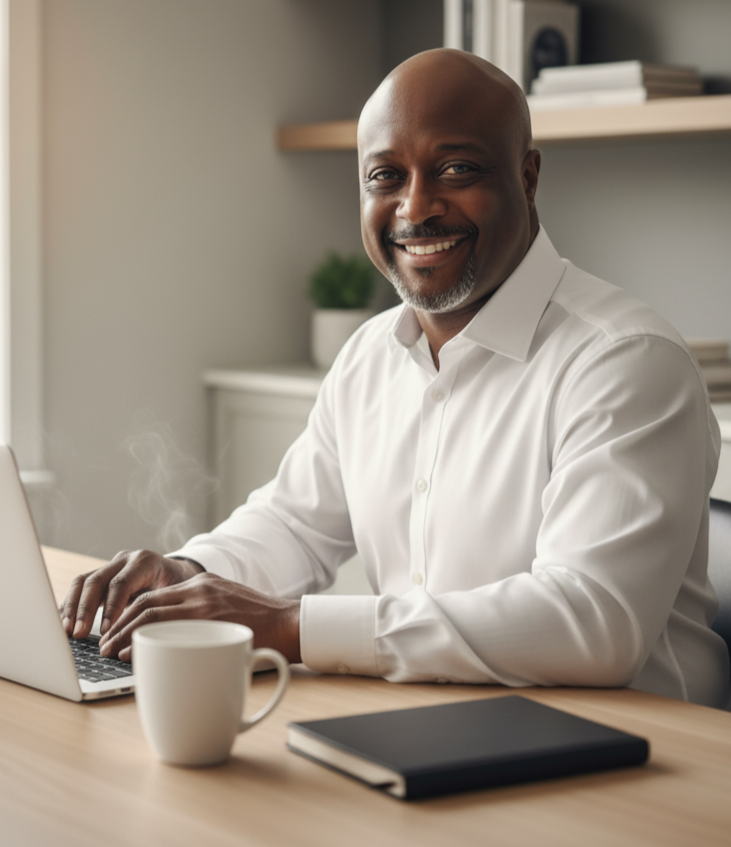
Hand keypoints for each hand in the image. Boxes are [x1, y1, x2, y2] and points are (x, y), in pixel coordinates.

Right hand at [60, 549, 203, 640]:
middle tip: (79, 633)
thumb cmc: (180, 587)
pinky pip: (81, 587)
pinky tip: (64, 622)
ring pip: (84, 581)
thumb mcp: (176, 596)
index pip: (121, 584)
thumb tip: (147, 639)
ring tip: (67, 631)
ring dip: (73, 607)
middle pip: (97, 580)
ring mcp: (111, 565)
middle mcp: (125, 560)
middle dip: (85, 609)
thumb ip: (161, 611)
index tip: (106, 631)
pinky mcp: (102, 575)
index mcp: (145, 562)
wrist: (180, 572)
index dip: (111, 608)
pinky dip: (70, 604)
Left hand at [97, 573, 300, 663]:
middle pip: (147, 603)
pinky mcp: (214, 617)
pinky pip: (172, 628)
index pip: (154, 597)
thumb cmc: (263, 626)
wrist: (293, 624)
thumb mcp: (228, 610)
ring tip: (110, 652)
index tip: (114, 634)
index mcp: (202, 585)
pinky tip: (135, 654)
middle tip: (104, 646)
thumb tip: (172, 644)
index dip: (128, 616)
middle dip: (119, 625)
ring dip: (125, 634)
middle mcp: (200, 589)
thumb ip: (202, 618)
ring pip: (152, 613)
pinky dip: (147, 640)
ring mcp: (206, 602)